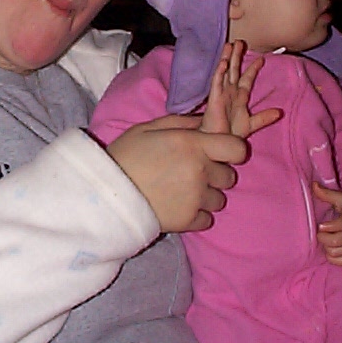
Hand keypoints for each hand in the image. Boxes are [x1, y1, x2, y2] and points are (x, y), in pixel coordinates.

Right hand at [107, 114, 248, 232]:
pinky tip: (177, 206)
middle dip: (215, 174)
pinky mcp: (187, 221)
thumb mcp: (148, 128)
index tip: (220, 153)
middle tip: (192, 173)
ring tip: (182, 192)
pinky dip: (195, 215)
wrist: (104, 194)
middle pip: (229, 177)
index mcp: (193, 145)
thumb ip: (181, 122)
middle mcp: (200, 172)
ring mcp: (195, 199)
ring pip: (219, 200)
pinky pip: (206, 219)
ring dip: (206, 196)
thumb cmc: (124, 155)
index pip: (237, 149)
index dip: (232, 150)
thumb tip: (204, 121)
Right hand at [200, 40, 282, 137]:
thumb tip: (280, 112)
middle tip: (240, 42)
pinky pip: (217, 83)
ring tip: (229, 45)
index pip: (247, 79)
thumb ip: (264, 117)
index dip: (253, 68)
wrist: (217, 142)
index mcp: (239, 97)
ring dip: (227, 58)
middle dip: (237, 56)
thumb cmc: (230, 134)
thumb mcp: (252, 124)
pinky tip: (222, 64)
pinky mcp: (214, 98)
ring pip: (224, 72)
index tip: (262, 58)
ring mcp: (221, 94)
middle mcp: (230, 92)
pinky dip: (219, 73)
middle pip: (234, 70)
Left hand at [313, 182, 341, 264]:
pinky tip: (330, 248)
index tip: (321, 225)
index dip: (329, 226)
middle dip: (323, 237)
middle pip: (337, 241)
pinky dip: (332, 257)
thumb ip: (327, 194)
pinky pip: (341, 261)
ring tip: (326, 239)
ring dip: (326, 247)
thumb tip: (313, 185)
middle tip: (320, 232)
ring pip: (336, 252)